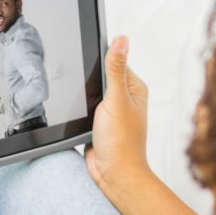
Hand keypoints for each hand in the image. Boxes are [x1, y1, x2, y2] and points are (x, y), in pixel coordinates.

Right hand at [85, 36, 149, 192]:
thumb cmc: (121, 142)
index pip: (115, 61)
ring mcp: (112, 112)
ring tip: (87, 111)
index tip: (87, 63)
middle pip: (100, 77)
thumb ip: (115, 69)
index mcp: (135, 88)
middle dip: (88, 82)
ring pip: (91, 93)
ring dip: (83, 99)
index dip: (100, 60)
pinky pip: (86, 109)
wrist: (113, 175)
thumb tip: (121, 39)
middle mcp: (125, 98)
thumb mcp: (116, 100)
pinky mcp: (100, 124)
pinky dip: (81, 111)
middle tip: (89, 97)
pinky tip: (80, 117)